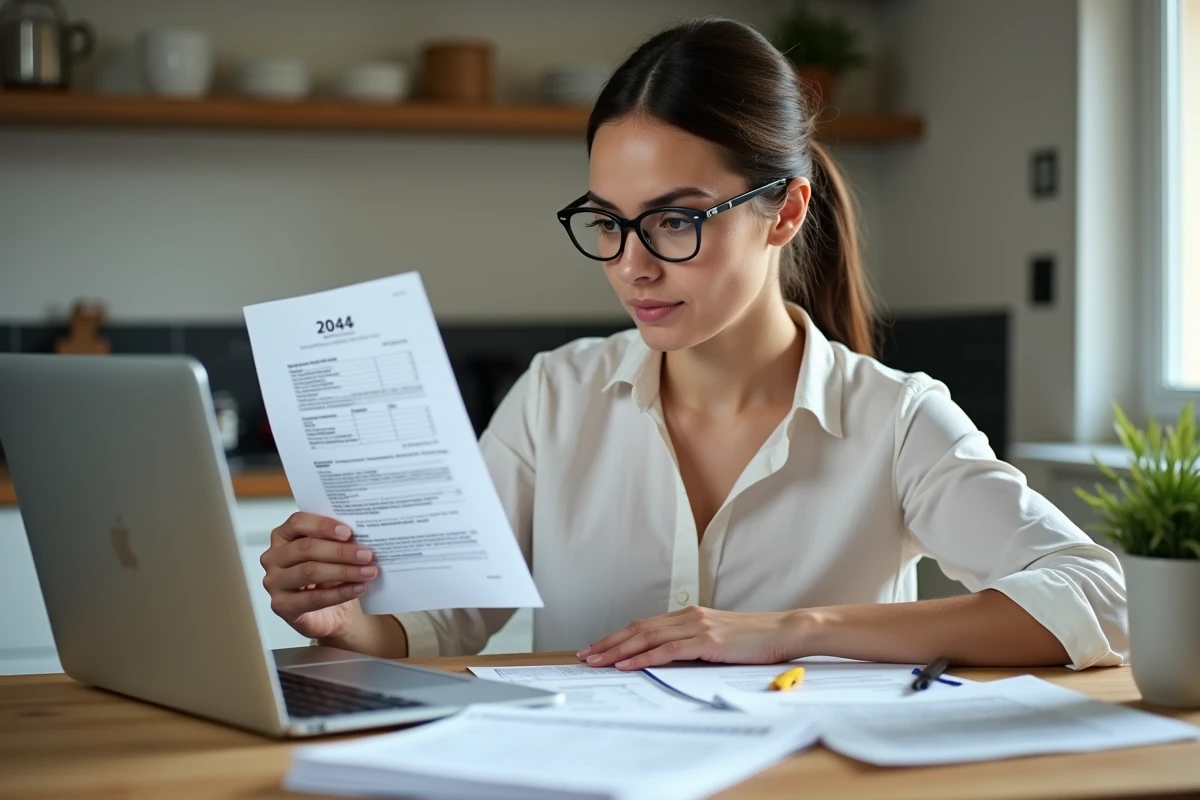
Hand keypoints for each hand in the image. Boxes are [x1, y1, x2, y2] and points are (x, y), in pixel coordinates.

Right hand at [260, 512, 378, 639]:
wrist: (331, 612)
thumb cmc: (329, 575)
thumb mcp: (332, 553)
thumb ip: (339, 540)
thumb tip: (363, 534)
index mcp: (282, 536)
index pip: (297, 523)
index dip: (323, 526)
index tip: (349, 532)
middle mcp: (273, 557)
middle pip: (306, 548)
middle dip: (341, 551)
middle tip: (367, 554)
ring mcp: (274, 582)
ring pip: (309, 571)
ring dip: (344, 571)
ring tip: (368, 572)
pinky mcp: (281, 606)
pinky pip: (314, 598)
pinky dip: (340, 593)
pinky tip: (359, 588)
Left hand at [577, 606, 807, 670]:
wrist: (784, 630)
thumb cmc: (755, 638)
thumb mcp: (718, 638)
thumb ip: (694, 643)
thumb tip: (669, 658)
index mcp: (690, 614)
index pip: (644, 624)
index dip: (618, 636)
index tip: (598, 647)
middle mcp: (688, 616)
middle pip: (638, 628)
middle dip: (608, 643)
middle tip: (585, 655)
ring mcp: (696, 626)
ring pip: (646, 638)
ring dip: (618, 651)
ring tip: (597, 661)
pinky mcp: (706, 640)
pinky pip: (667, 650)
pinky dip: (643, 657)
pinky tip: (627, 664)